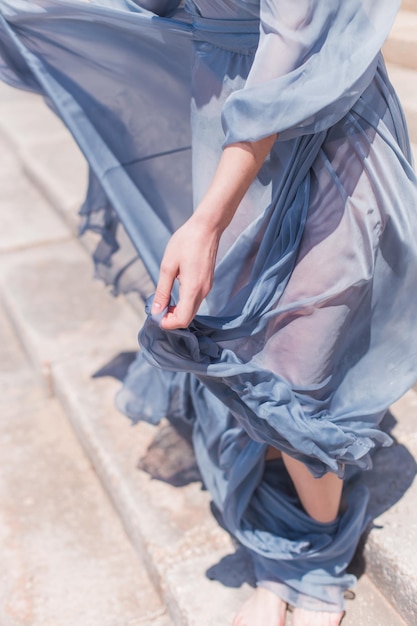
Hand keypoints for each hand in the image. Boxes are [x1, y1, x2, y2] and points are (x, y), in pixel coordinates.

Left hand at [151, 214, 220, 328]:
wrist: (207, 228)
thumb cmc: (186, 242)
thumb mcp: (168, 266)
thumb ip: (162, 290)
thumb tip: (157, 310)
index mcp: (193, 289)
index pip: (183, 319)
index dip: (168, 323)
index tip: (156, 315)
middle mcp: (203, 291)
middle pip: (188, 318)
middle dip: (172, 319)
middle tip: (158, 309)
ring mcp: (207, 287)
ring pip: (193, 310)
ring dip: (178, 311)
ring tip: (164, 300)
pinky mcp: (207, 283)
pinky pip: (196, 301)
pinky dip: (184, 303)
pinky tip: (175, 292)